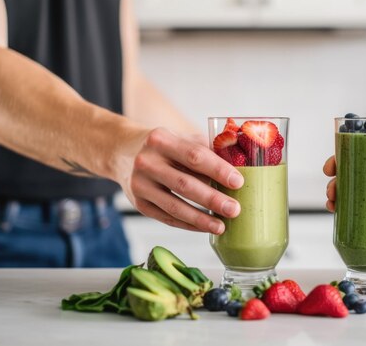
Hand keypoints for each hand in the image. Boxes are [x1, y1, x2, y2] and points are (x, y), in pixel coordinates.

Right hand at [115, 127, 243, 233]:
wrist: (123, 152)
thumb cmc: (164, 146)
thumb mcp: (181, 138)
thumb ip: (208, 149)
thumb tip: (242, 163)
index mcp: (161, 139)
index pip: (194, 156)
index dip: (218, 170)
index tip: (238, 182)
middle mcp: (147, 162)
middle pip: (184, 184)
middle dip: (212, 199)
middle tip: (234, 209)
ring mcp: (140, 184)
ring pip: (174, 206)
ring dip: (201, 219)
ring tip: (222, 225)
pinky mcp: (139, 204)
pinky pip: (167, 218)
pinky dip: (188, 224)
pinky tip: (205, 227)